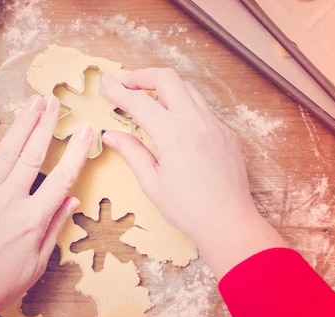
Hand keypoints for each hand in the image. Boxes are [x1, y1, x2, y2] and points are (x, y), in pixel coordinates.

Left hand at [0, 95, 91, 316]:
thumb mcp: (36, 265)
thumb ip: (54, 229)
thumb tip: (72, 201)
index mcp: (32, 220)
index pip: (62, 178)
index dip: (76, 151)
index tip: (86, 129)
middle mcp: (9, 201)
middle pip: (33, 155)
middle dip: (46, 125)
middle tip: (55, 101)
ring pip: (6, 151)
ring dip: (22, 124)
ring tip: (34, 102)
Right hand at [101, 68, 286, 278]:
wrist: (229, 222)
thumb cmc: (189, 209)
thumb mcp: (152, 182)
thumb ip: (131, 152)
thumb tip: (111, 135)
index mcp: (173, 134)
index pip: (138, 101)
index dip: (117, 90)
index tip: (106, 84)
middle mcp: (196, 122)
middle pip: (167, 78)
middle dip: (143, 76)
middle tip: (127, 85)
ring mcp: (215, 125)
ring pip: (188, 89)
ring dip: (165, 89)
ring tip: (149, 104)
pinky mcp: (227, 133)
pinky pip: (203, 109)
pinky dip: (184, 108)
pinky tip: (175, 126)